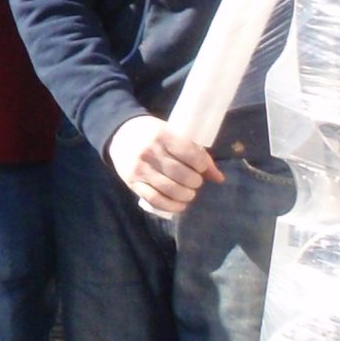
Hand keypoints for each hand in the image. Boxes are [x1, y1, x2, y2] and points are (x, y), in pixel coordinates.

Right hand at [107, 115, 223, 215]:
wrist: (120, 134)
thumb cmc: (153, 134)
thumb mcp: (174, 134)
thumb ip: (195, 153)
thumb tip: (218, 177)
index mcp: (163, 136)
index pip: (190, 155)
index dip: (202, 165)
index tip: (201, 168)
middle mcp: (149, 152)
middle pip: (182, 175)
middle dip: (195, 182)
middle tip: (195, 181)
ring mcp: (139, 169)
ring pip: (170, 189)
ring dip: (186, 195)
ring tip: (189, 193)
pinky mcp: (132, 182)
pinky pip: (155, 199)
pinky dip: (171, 206)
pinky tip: (180, 205)